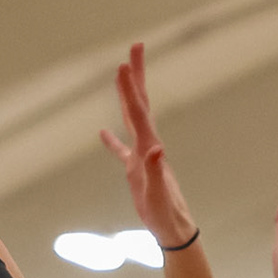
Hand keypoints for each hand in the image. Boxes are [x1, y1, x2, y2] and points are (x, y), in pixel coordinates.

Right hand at [99, 43, 196, 246]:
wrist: (174, 229)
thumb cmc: (166, 214)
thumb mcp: (157, 195)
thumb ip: (155, 171)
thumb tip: (156, 148)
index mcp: (149, 148)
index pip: (137, 112)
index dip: (129, 89)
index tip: (123, 64)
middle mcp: (148, 146)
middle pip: (140, 104)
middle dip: (136, 76)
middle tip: (136, 47)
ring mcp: (142, 157)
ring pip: (132, 119)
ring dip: (126, 96)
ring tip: (122, 75)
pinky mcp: (136, 171)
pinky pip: (121, 150)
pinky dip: (113, 140)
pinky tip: (103, 132)